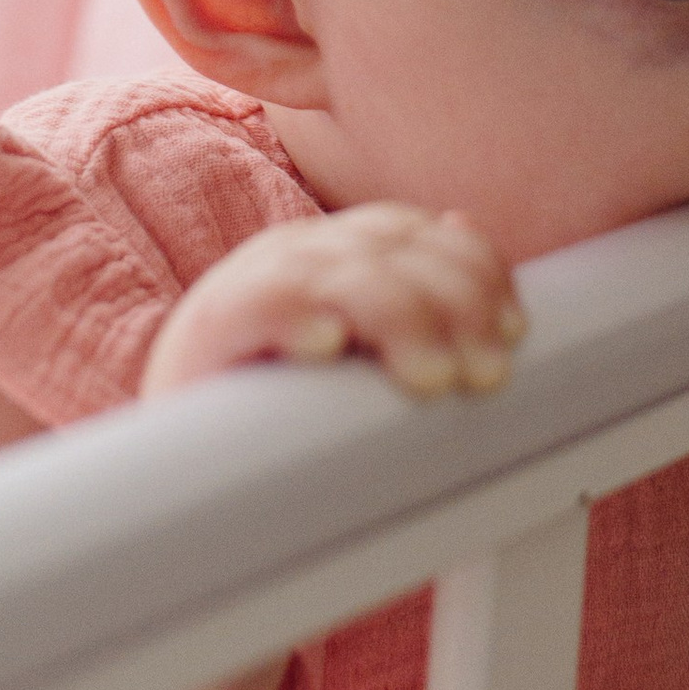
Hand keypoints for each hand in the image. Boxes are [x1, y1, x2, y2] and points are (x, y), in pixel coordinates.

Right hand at [142, 203, 526, 403]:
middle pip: (392, 250)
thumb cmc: (285, 408)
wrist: (173, 463)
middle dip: (454, 306)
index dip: (475, 271)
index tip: (515, 331)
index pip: (416, 233)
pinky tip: (327, 343)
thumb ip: (413, 297)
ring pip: (342, 273)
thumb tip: (466, 226)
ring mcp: (252, 284)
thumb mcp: (361, 349)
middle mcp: (299, 252)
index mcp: (338, 252)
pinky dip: (295, 313)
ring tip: (431, 378)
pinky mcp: (206, 331)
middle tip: (483, 375)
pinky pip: (257, 305)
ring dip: (399, 318)